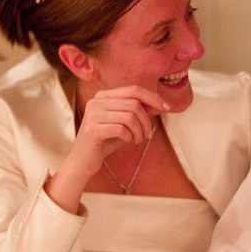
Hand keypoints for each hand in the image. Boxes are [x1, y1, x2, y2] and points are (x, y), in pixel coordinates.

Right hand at [46, 85, 168, 212]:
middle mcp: (96, 101)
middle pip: (134, 104)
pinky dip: (129, 137)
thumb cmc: (105, 141)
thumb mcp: (123, 123)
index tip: (167, 108)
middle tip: (147, 135)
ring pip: (129, 116)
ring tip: (137, 140)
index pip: (133, 90)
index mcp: (103, 96)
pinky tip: (127, 142)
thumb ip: (137, 111)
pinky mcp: (92, 129)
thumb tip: (158, 102)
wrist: (83, 161)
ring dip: (139, 131)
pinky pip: (121, 129)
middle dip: (146, 121)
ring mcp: (93, 114)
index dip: (153, 97)